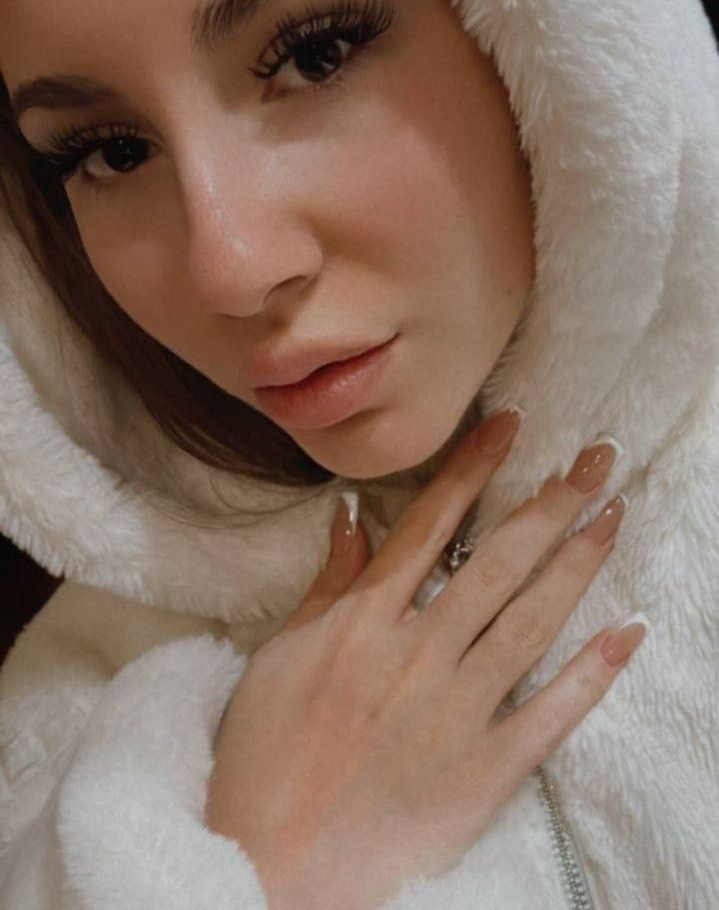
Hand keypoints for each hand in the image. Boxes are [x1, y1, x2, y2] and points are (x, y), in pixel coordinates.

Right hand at [205, 410, 642, 909]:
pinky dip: (594, 672)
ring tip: (613, 514)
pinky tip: (627, 630)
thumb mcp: (279, 658)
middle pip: (498, 561)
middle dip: (551, 503)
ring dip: (578, 562)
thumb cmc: (262, 759)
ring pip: (532, 619)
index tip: (511, 425)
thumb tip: (352, 515)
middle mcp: (419, 652)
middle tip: (596, 459)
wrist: (270, 867)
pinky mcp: (485, 770)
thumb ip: (327, 586)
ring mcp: (456, 710)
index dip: (475, 468)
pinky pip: (551, 713)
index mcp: (364, 621)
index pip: (431, 524)